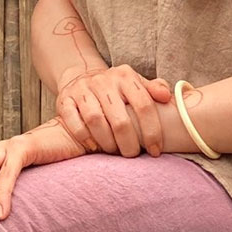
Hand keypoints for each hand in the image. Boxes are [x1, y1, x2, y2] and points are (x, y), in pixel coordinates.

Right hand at [56, 66, 172, 157]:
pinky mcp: (64, 99)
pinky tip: (94, 147)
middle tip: (132, 155)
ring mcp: (82, 89)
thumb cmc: (117, 88)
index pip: (144, 105)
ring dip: (107, 143)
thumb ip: (154, 89)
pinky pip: (73, 122)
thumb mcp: (136, 84)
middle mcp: (104, 81)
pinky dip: (84, 138)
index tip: (155, 151)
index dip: (152, 131)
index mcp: (126, 76)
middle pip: (120, 119)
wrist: (82, 76)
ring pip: (96, 121)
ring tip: (114, 151)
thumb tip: (168, 97)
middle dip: (129, 143)